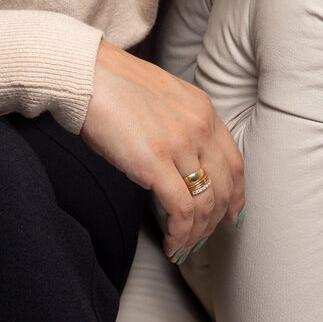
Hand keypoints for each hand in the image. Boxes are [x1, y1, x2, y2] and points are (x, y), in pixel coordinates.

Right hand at [80, 38, 244, 262]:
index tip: (231, 214)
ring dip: (196, 234)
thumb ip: (179, 123)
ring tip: (182, 246)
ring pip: (205, 204)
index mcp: (202, 108)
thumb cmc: (111, 84)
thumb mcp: (162, 96)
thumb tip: (179, 161)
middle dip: (215, 220)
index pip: (234, 161)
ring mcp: (179, 144)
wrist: (86, 74)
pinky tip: (170, 243)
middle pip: (224, 187)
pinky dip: (180, 235)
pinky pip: (182, 211)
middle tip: (201, 237)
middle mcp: (198, 126)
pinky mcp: (155, 163)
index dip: (236, 194)